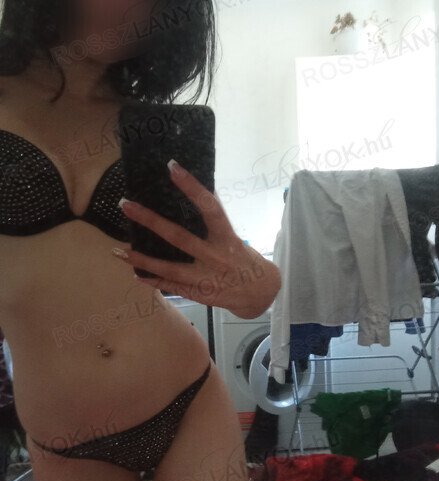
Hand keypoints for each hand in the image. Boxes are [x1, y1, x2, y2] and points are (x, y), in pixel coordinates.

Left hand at [112, 160, 280, 318]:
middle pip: (180, 238)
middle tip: (126, 205)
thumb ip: (214, 222)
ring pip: (170, 268)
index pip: (210, 208)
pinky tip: (134, 272)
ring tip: (117, 251)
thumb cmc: (244, 258)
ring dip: (142, 259)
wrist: (259, 293)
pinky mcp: (199, 294)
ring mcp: (206, 278)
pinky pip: (171, 287)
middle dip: (151, 221)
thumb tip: (196, 192)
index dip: (192, 187)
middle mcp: (216, 257)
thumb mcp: (234, 237)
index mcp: (227, 238)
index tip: (172, 167)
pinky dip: (152, 280)